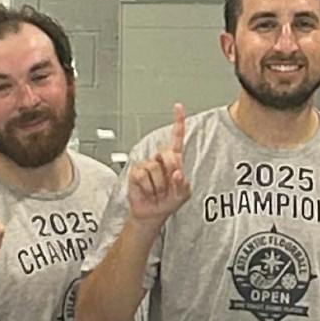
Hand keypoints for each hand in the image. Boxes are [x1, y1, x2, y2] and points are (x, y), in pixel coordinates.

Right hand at [125, 103, 190, 227]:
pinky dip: (149, 188)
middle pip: (168, 154)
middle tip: (169, 185)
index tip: (178, 107)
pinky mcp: (136, 172)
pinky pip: (143, 177)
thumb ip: (183, 184)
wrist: (152, 213)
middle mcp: (160, 159)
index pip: (177, 138)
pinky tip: (148, 191)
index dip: (178, 122)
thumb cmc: (168, 201)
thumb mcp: (182, 195)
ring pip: (155, 169)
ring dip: (159, 186)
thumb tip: (177, 173)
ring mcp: (147, 164)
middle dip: (171, 171)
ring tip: (158, 191)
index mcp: (174, 160)